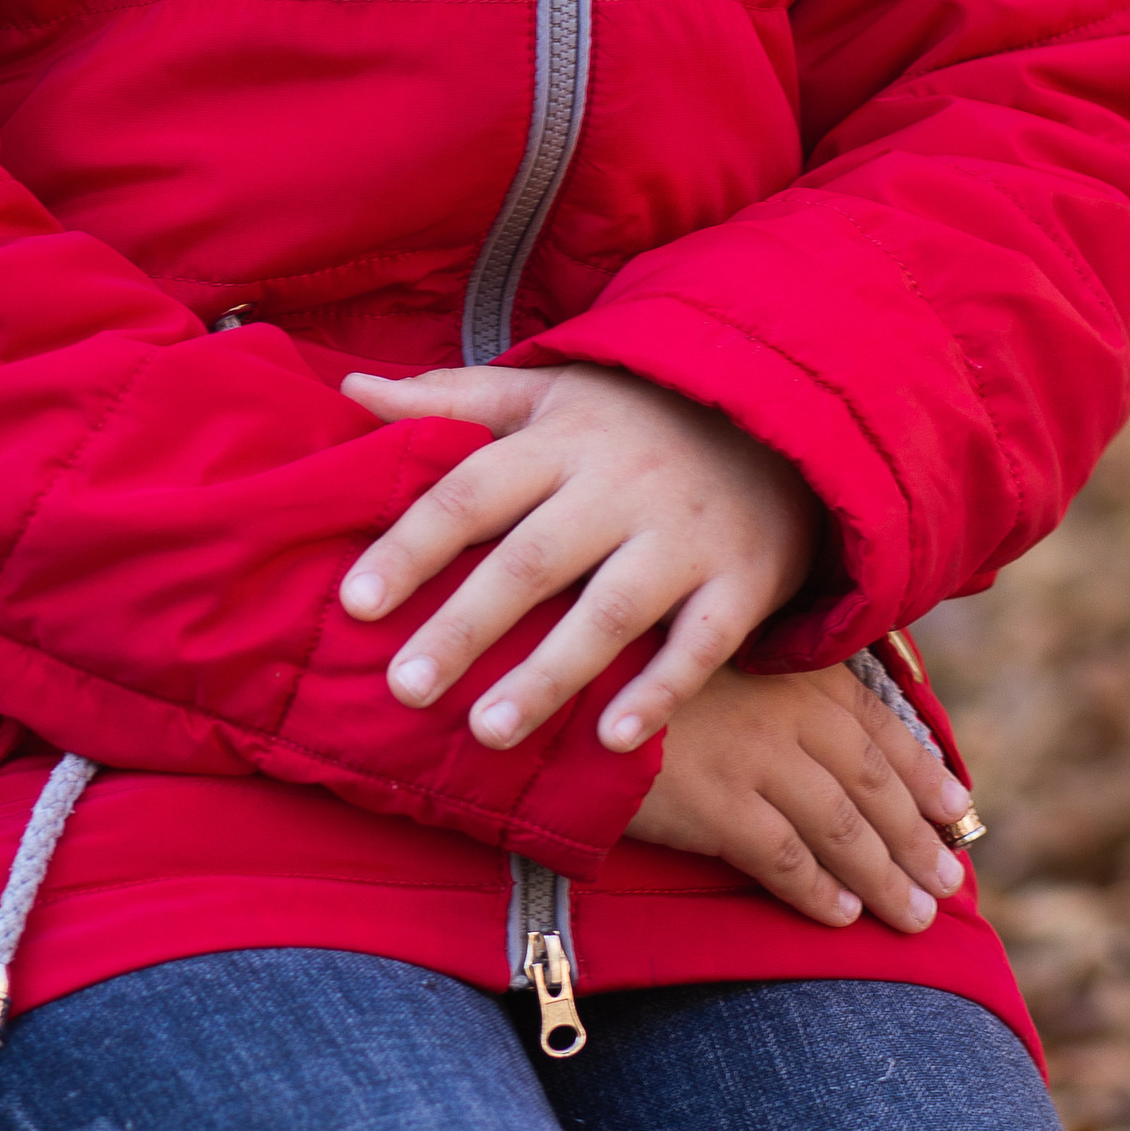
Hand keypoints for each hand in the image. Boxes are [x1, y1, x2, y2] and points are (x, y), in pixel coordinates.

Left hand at [338, 360, 820, 753]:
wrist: (779, 414)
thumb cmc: (631, 415)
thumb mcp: (546, 391)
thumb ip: (450, 398)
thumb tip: (350, 390)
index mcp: (558, 440)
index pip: (470, 491)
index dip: (412, 545)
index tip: (354, 601)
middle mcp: (616, 486)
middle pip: (530, 560)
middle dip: (465, 626)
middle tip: (404, 689)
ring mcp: (681, 536)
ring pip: (609, 612)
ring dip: (549, 674)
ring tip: (488, 732)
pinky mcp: (741, 581)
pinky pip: (701, 643)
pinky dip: (660, 690)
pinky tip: (615, 741)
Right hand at [627, 660, 977, 933]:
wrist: (564, 683)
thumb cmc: (636, 667)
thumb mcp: (717, 651)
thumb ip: (773, 683)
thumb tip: (822, 727)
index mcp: (792, 669)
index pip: (879, 726)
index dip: (924, 772)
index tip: (957, 808)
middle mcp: (786, 711)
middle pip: (873, 783)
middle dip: (917, 837)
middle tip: (949, 880)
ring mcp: (754, 757)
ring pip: (843, 827)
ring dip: (886, 876)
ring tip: (914, 914)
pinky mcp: (717, 803)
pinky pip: (785, 858)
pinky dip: (820, 890)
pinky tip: (842, 916)